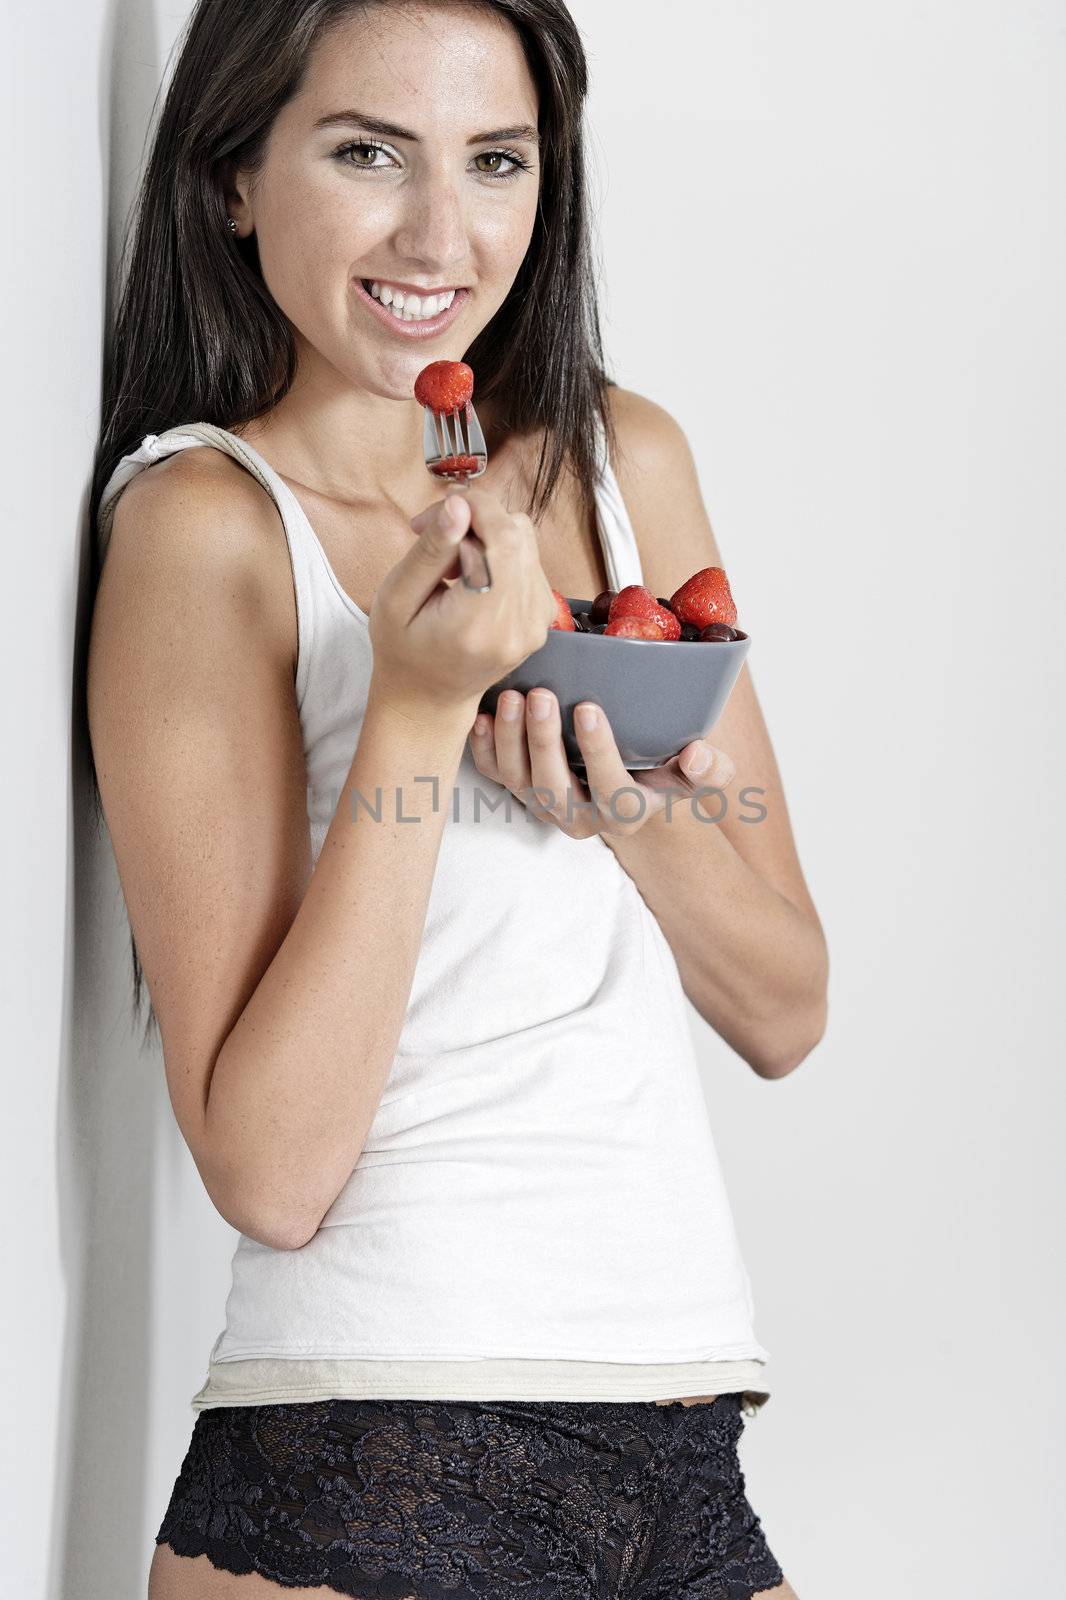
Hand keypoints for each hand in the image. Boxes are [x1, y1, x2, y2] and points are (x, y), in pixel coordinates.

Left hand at [468, 688, 735, 838]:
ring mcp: (544, 805)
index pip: (611, 791)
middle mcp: (580, 817)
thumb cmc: (662, 768)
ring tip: (511, 696)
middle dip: (543, 742)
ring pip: (519, 781)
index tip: (588, 707)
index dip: (597, 752)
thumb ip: (709, 767)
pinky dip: (484, 748)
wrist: (627, 779)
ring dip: (510, 739)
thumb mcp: (695, 772)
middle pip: (554, 788)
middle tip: (540, 695)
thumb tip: (696, 755)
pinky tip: (483, 715)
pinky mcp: (518, 789)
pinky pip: (493, 775)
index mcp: (625, 813)